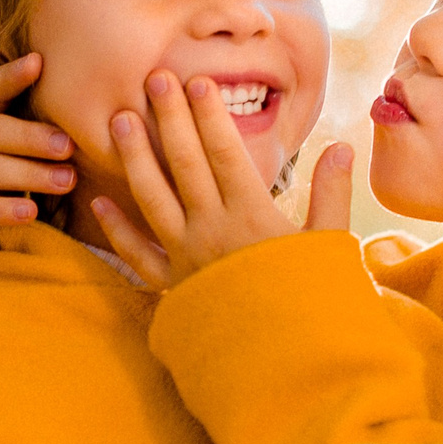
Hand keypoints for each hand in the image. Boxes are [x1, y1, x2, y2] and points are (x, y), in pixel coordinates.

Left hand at [90, 69, 354, 283]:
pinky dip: (117, 229)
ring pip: (152, 198)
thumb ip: (332, 193)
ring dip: (136, 157)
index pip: (225, 153)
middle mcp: (211, 231)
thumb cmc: (314, 303)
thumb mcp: (330, 246)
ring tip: (121, 120)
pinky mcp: (172, 288)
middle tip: (154, 79)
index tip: (199, 81)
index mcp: (251, 216)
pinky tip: (101, 201)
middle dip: (169, 118)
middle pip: (184, 164)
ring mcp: (186, 258)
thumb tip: (341, 145)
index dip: (210, 115)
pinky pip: (137, 255)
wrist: (287, 364)